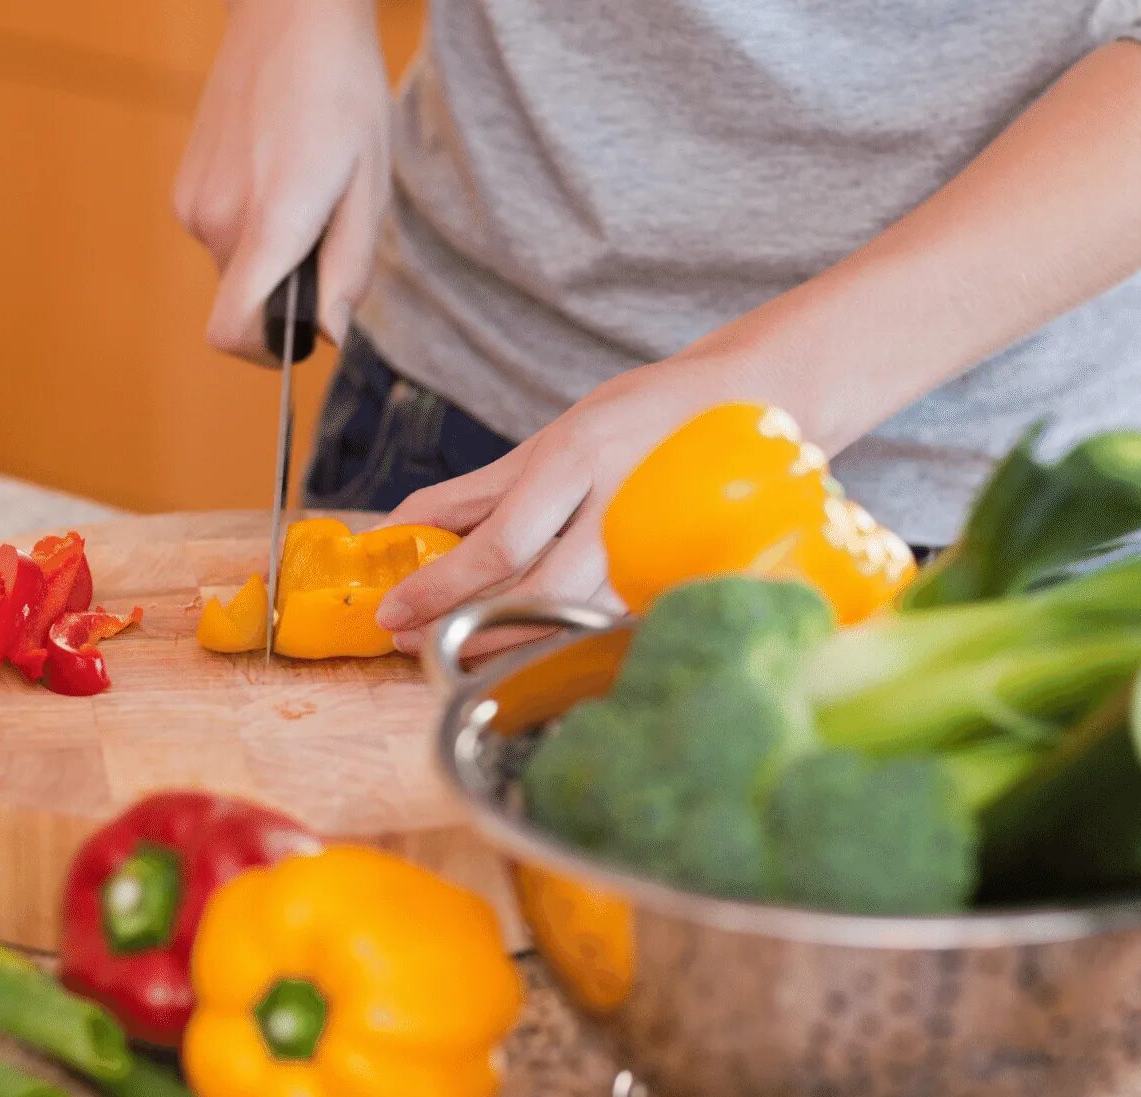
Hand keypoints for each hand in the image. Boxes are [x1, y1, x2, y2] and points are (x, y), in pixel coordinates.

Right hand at [173, 0, 389, 360]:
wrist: (290, 17)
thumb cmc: (342, 93)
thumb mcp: (369, 186)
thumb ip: (348, 271)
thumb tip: (329, 335)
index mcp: (269, 224)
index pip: (232, 330)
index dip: (264, 353)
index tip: (297, 338)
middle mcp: (217, 220)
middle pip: (245, 301)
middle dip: (286, 289)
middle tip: (326, 228)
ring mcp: (192, 203)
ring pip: (234, 267)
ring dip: (271, 253)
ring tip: (305, 189)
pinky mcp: (184, 187)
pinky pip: (221, 234)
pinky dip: (251, 225)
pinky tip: (277, 171)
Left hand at [374, 343, 780, 653]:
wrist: (746, 404)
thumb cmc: (638, 418)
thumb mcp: (549, 439)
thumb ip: (475, 490)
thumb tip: (399, 527)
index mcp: (579, 455)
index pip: (500, 542)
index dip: (440, 585)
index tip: (394, 611)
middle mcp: (617, 503)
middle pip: (535, 591)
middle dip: (464, 623)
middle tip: (412, 640)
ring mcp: (653, 546)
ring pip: (571, 616)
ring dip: (505, 642)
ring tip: (454, 647)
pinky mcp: (676, 575)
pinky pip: (604, 621)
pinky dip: (554, 638)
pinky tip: (518, 644)